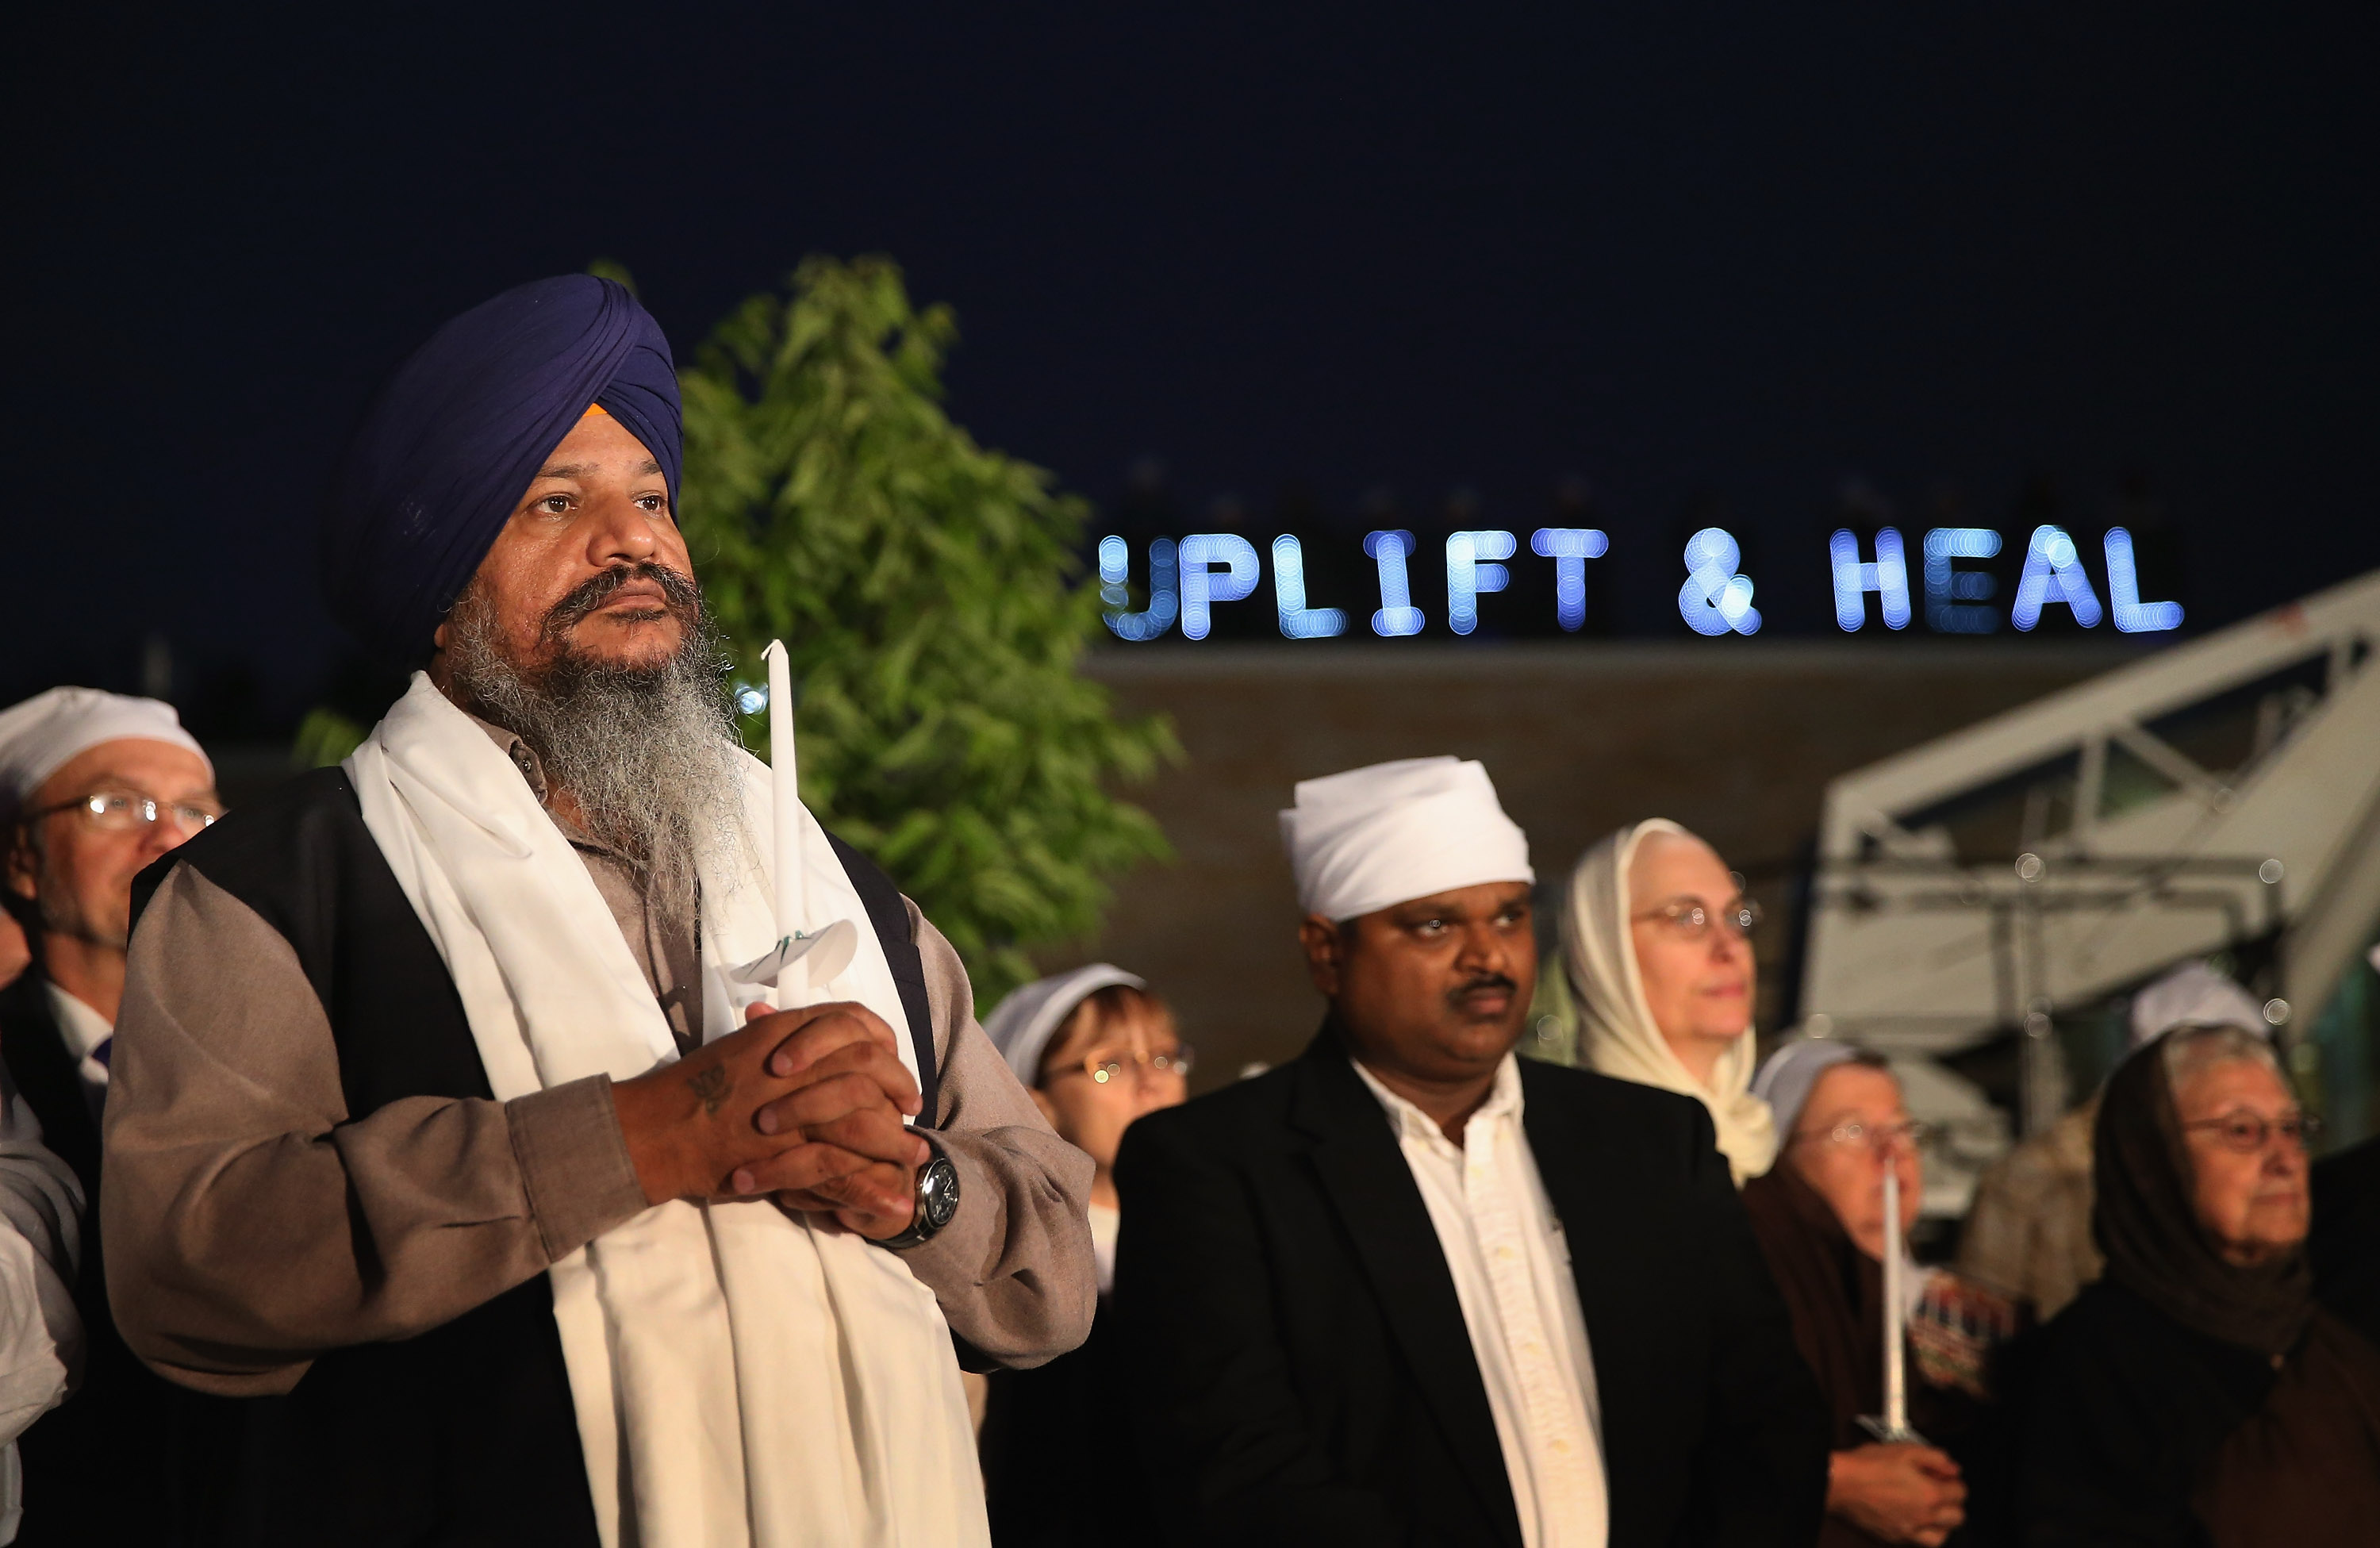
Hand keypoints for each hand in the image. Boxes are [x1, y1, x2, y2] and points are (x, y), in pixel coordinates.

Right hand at [609, 999, 916, 1205]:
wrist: (656, 1128)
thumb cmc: (691, 1089)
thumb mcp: (739, 1048)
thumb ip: (777, 1037)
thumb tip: (809, 1043)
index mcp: (783, 1031)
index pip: (854, 1023)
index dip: (884, 1045)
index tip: (894, 1067)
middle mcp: (793, 1062)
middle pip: (870, 1067)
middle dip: (900, 1090)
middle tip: (912, 1113)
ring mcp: (792, 1108)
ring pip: (865, 1119)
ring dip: (896, 1142)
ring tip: (916, 1158)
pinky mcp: (786, 1152)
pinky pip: (844, 1169)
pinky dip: (874, 1189)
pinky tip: (897, 1202)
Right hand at [1828, 1443, 1965, 1546]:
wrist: (1840, 1483)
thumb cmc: (1867, 1466)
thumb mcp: (1905, 1450)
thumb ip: (1935, 1457)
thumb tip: (1952, 1467)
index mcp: (1930, 1494)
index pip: (1960, 1492)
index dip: (1954, 1480)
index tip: (1945, 1475)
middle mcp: (1924, 1516)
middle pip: (1957, 1517)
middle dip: (1953, 1503)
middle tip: (1940, 1491)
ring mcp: (1909, 1530)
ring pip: (1942, 1536)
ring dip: (1942, 1523)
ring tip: (1932, 1511)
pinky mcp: (1895, 1537)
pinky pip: (1919, 1543)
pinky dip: (1923, 1533)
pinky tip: (1915, 1521)